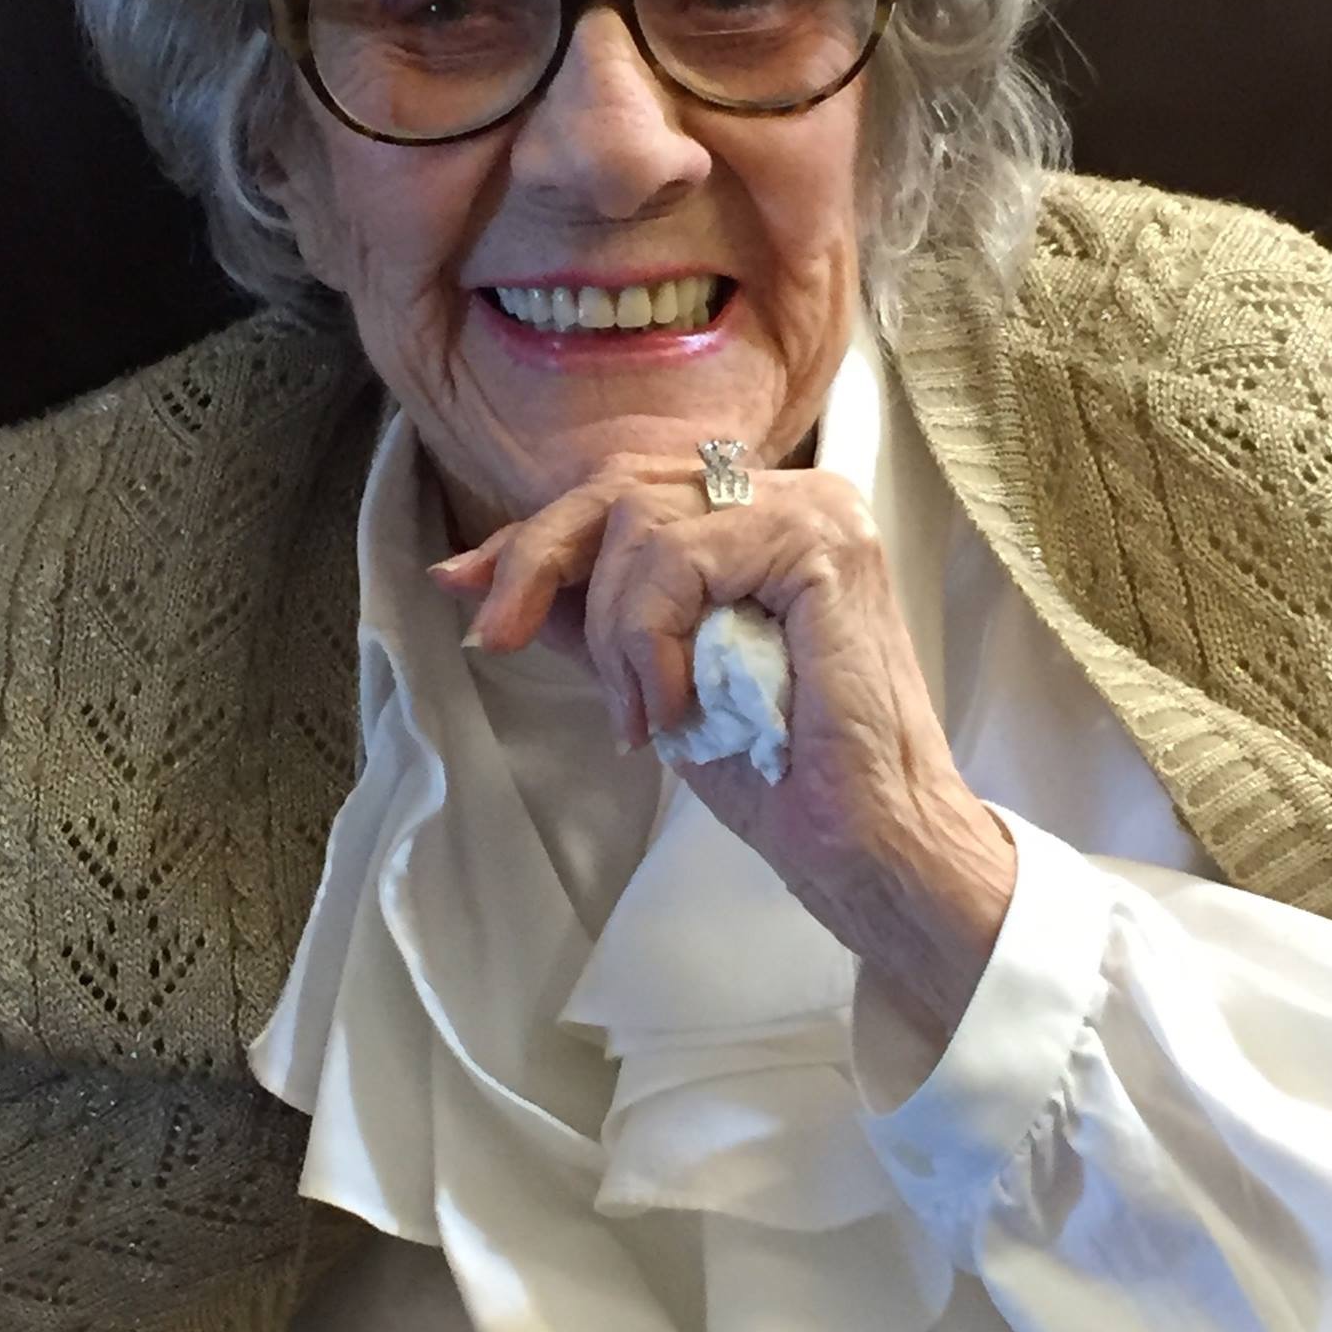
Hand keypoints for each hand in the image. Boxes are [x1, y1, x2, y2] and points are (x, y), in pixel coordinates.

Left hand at [430, 454, 1015, 1034]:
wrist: (866, 847)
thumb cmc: (777, 773)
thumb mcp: (653, 675)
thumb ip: (585, 613)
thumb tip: (473, 575)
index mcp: (762, 513)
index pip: (626, 492)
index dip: (536, 535)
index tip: (464, 582)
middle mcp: (795, 493)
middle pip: (622, 484)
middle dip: (538, 557)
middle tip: (495, 637)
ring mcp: (815, 510)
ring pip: (641, 518)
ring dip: (613, 629)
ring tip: (644, 718)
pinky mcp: (820, 543)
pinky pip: (680, 558)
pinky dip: (650, 637)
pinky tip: (674, 706)